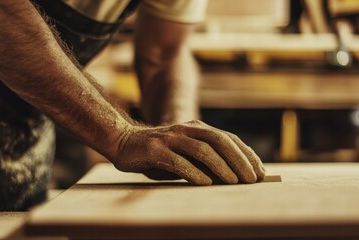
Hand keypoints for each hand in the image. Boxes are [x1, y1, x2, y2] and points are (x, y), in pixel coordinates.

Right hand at [113, 120, 264, 184]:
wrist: (123, 142)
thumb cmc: (158, 153)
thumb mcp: (184, 155)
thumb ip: (204, 161)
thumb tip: (232, 178)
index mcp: (196, 129)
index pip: (228, 139)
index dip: (246, 154)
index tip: (261, 172)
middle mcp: (186, 129)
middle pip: (219, 141)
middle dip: (239, 160)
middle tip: (253, 179)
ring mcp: (170, 138)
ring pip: (202, 149)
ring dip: (221, 166)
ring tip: (235, 182)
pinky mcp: (155, 149)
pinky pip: (178, 161)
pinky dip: (194, 172)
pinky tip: (206, 183)